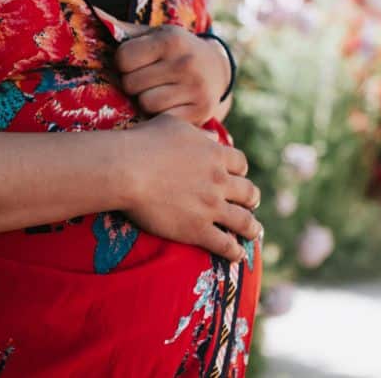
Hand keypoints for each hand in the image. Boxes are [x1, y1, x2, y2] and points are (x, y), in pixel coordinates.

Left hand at [95, 7, 231, 125]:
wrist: (217, 69)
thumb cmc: (174, 51)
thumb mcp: (154, 34)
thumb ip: (122, 29)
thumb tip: (90, 12)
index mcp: (170, 39)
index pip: (123, 59)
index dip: (123, 64)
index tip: (135, 63)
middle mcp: (185, 62)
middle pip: (131, 84)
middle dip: (133, 84)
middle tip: (146, 79)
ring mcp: (196, 88)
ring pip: (146, 104)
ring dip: (147, 101)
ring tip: (158, 92)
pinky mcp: (201, 111)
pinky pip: (163, 119)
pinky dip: (161, 115)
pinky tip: (169, 105)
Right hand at [120, 113, 260, 262]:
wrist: (127, 169)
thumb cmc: (144, 142)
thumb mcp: (175, 125)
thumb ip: (197, 133)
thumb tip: (211, 137)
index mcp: (215, 155)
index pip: (240, 164)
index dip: (240, 171)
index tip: (236, 177)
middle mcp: (219, 181)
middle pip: (248, 192)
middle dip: (251, 199)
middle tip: (249, 204)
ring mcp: (210, 207)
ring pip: (244, 221)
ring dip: (252, 228)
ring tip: (253, 232)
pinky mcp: (197, 229)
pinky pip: (225, 244)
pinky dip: (234, 251)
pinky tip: (236, 255)